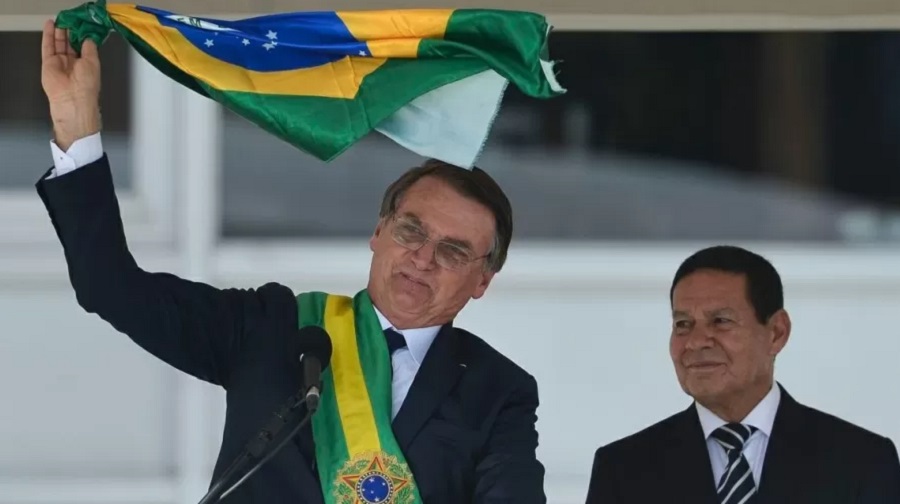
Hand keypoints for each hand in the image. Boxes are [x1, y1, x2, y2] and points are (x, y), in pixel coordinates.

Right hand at [41, 19, 101, 149]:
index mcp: (87, 65)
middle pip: (70, 44)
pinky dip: (48, 35)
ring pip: (58, 43)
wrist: (72, 101)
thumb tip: (89, 38)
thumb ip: (90, 49)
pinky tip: (50, 26)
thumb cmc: (86, 86)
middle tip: (71, 20)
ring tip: (61, 20)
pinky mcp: (48, 64)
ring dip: (59, 32)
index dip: (82, 36)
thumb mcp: (93, 63)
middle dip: (70, 32)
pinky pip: (47, 47)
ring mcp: (60, 64)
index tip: (83, 25)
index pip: (83, 47)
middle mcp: (73, 64)